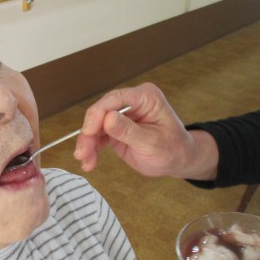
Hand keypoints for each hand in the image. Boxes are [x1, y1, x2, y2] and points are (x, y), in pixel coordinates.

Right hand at [74, 83, 217, 179]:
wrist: (178, 161)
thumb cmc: (173, 149)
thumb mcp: (152, 143)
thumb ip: (129, 131)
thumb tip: (108, 119)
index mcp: (145, 97)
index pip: (114, 99)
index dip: (98, 114)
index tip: (88, 131)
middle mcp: (131, 103)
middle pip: (100, 113)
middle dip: (89, 133)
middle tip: (82, 152)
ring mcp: (121, 116)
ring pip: (95, 126)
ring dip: (87, 143)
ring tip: (85, 161)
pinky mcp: (114, 130)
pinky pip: (98, 137)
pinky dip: (91, 149)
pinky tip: (89, 162)